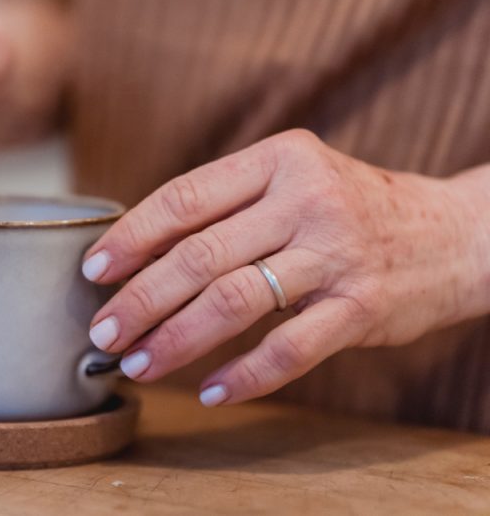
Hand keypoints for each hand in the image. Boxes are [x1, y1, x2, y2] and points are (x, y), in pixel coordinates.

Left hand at [82, 129, 488, 406]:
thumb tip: (138, 251)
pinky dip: (244, 375)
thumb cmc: (349, 208)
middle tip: (104, 329)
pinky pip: (290, 349)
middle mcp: (306, 199)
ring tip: (139, 362)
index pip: (185, 197)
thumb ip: (226, 206)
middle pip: (200, 254)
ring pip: (235, 301)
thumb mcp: (292, 181)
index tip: (95, 268)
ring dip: (176, 337)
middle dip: (141, 297)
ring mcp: (336, 254)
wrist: (455, 235)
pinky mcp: (362, 306)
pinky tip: (209, 390)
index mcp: (278, 159)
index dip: (132, 235)